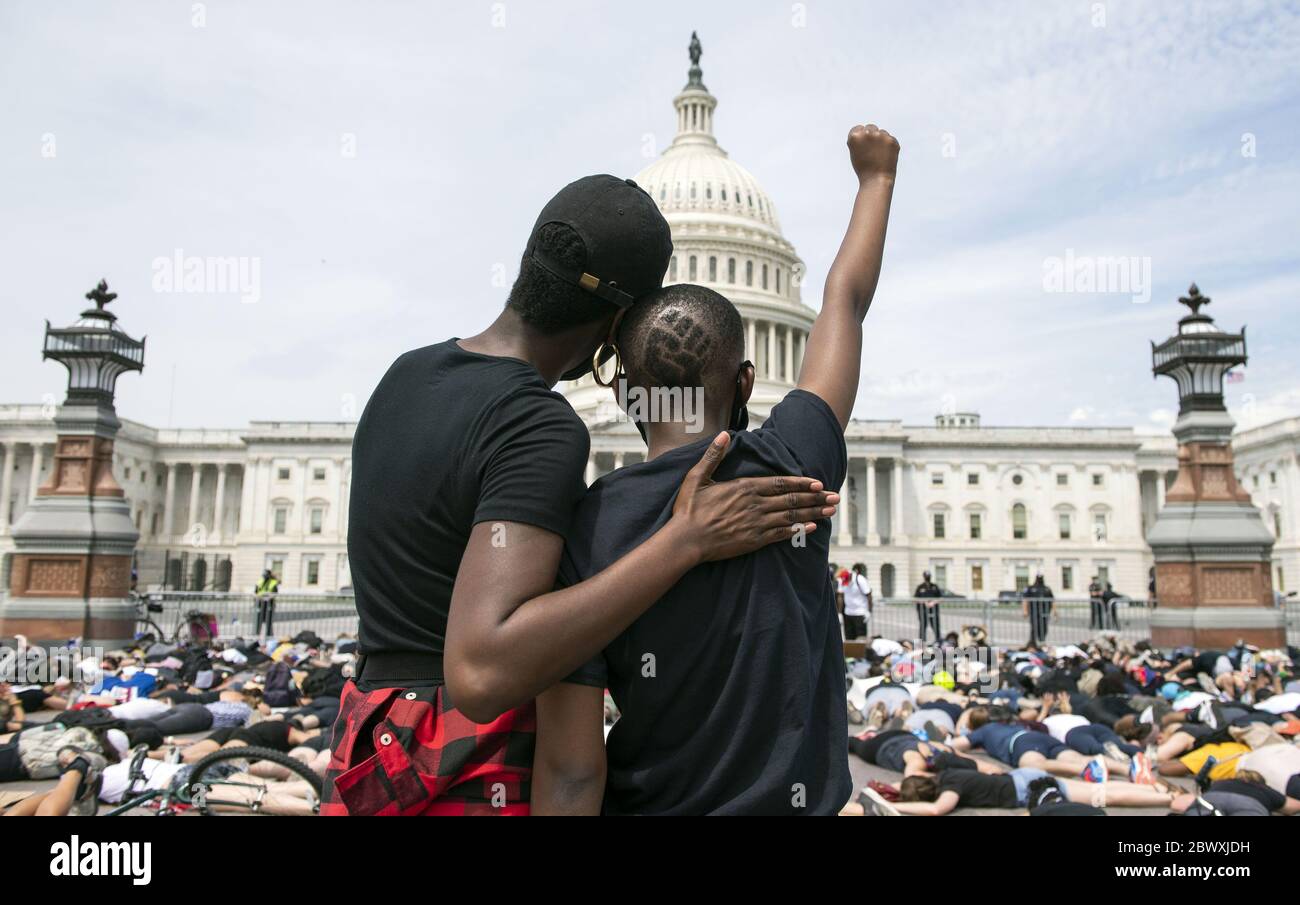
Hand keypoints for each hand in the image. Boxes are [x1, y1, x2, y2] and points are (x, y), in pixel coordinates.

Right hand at [668, 432, 837, 562]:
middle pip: (792, 499)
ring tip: (830, 512)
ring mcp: (757, 524)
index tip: (818, 483)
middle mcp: (756, 505)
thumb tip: (724, 434)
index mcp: (745, 487)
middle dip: (816, 498)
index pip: (781, 483)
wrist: (686, 540)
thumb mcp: (697, 476)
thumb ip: (714, 455)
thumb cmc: (689, 509)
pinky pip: (782, 534)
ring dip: (813, 513)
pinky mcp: (755, 541)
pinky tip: (811, 528)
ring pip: (792, 516)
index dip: (802, 483)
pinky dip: (798, 530)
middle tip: (835, 498)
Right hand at [847, 123, 898, 182]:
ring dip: (881, 141)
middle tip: (871, 151)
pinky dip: (889, 146)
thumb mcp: (854, 152)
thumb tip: (866, 130)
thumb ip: (859, 139)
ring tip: (878, 155)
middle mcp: (867, 133)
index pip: (858, 128)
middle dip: (871, 136)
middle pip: (870, 127)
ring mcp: (881, 136)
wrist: (876, 180)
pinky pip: (890, 139)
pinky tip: (885, 156)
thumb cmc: (863, 169)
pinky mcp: (892, 140)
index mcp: (855, 136)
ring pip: (882, 133)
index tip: (862, 147)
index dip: (860, 138)